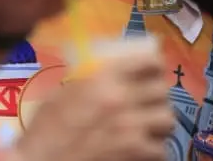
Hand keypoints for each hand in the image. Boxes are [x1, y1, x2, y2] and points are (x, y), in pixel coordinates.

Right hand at [15, 48, 173, 160]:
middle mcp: (122, 99)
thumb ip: (90, 82)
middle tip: (149, 103)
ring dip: (159, 124)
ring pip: (167, 119)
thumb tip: (110, 75)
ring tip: (149, 128)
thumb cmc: (45, 130)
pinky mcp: (136, 154)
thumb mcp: (63, 94)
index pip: (148, 61)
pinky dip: (154, 150)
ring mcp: (132, 128)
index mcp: (104, 79)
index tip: (152, 71)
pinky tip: (142, 150)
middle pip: (162, 90)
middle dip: (157, 97)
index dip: (154, 66)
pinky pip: (161, 149)